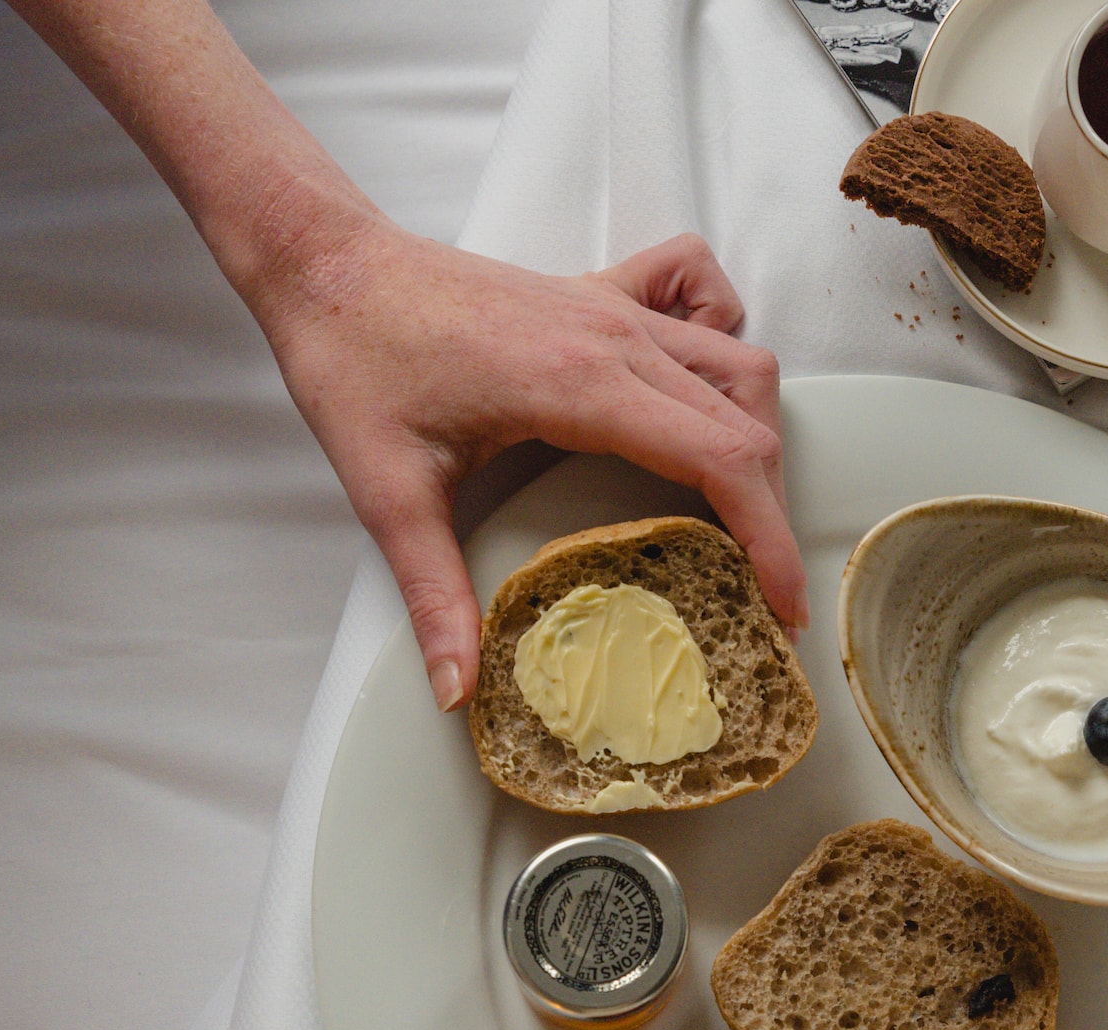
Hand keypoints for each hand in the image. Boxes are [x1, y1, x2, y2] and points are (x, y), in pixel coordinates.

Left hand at [258, 227, 807, 710]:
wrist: (327, 265)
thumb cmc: (354, 360)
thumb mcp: (387, 491)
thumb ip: (434, 593)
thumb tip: (458, 686)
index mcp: (580, 386)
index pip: (718, 461)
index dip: (767, 539)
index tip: (781, 603)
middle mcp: (616, 339)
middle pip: (744, 426)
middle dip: (770, 512)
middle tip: (759, 588)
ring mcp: (614, 309)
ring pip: (740, 367)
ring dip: (756, 439)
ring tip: (738, 511)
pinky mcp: (600, 294)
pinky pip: (703, 302)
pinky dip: (725, 341)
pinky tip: (698, 394)